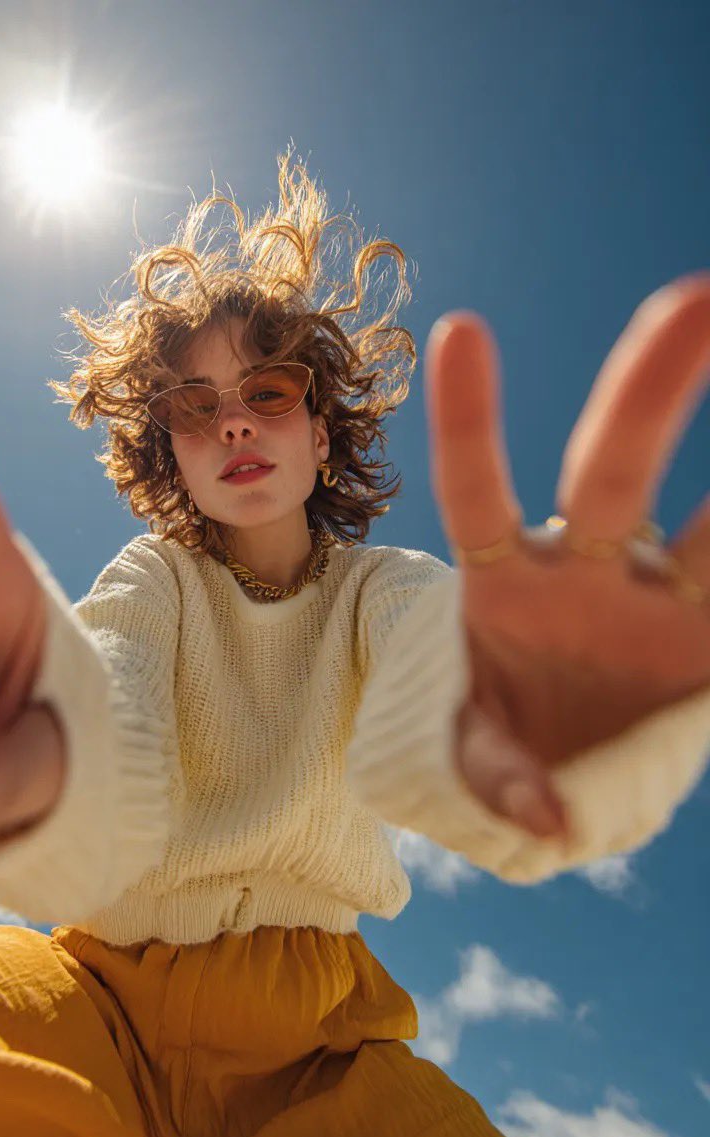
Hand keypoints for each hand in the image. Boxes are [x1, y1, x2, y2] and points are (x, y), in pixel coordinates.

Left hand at [424, 274, 709, 840]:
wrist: (564, 768)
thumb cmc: (504, 740)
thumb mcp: (476, 760)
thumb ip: (499, 777)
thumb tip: (546, 824)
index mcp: (506, 586)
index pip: (479, 493)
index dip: (471, 421)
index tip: (463, 328)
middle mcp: (590, 574)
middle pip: (612, 472)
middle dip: (650, 389)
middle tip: (697, 297)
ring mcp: (661, 603)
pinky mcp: (707, 645)